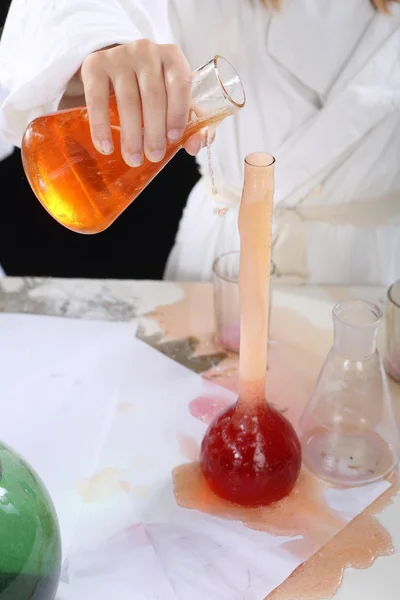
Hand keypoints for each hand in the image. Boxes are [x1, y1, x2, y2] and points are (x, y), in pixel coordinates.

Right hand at [81, 40, 197, 166]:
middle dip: (154, 131)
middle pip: (153, 95)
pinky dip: (101, 126)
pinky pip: (97, 99)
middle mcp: (147, 51)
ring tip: (133, 159)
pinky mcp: (95, 65)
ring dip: (131, 135)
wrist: (115, 69)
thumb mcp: (173, 100)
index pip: (180, 83)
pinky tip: (105, 147)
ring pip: (127, 100)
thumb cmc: (152, 89)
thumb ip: (191, 123)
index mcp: (173, 57)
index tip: (173, 139)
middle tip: (154, 156)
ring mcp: (119, 56)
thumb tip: (194, 146)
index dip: (178, 112)